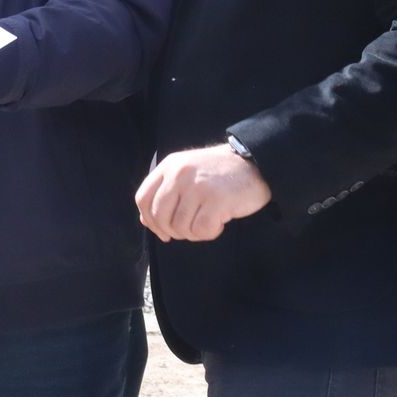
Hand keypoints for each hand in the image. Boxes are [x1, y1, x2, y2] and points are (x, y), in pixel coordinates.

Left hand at [135, 144, 271, 242]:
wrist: (254, 164)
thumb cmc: (218, 174)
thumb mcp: (186, 174)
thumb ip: (165, 193)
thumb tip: (145, 221)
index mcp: (169, 166)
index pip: (143, 199)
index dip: (149, 221)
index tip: (162, 232)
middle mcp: (179, 174)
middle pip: (159, 216)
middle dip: (172, 231)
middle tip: (189, 230)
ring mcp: (197, 186)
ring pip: (180, 227)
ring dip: (194, 233)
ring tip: (207, 221)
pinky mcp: (216, 200)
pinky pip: (201, 230)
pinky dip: (209, 233)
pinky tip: (219, 222)